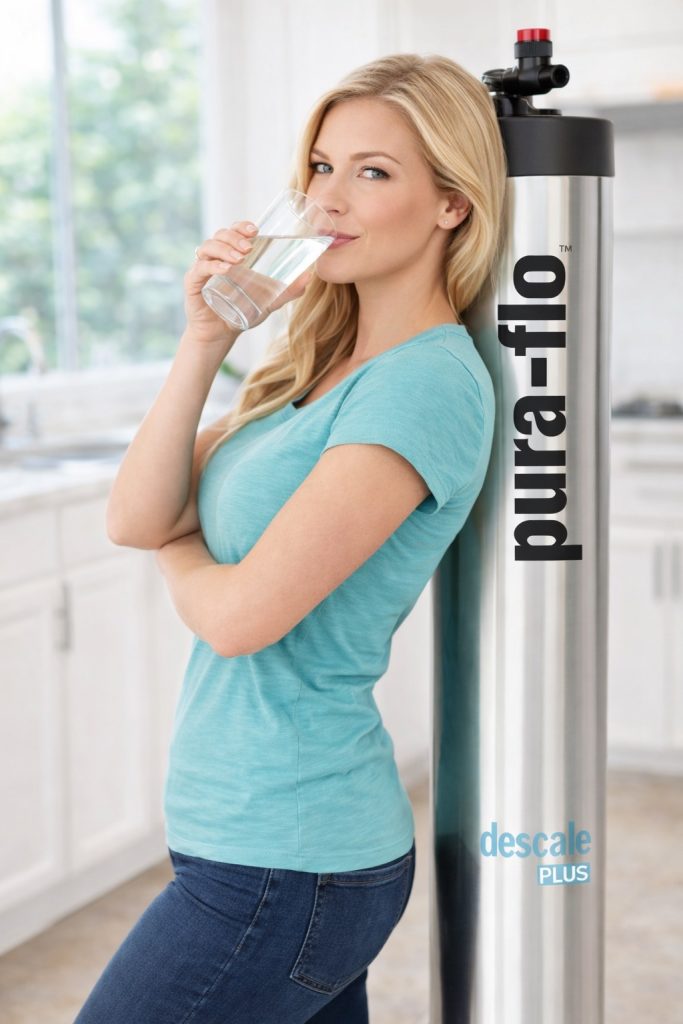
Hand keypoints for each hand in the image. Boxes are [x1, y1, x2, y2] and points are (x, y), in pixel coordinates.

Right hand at [186, 222, 315, 341]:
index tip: (255, 230)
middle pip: (220, 235)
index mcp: (230, 255)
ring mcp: (202, 269)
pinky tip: (225, 270)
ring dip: (224, 249)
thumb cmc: (241, 313)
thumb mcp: (268, 301)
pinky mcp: (192, 283)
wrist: (220, 335)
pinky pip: (200, 268)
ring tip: (239, 259)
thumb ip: (287, 290)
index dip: (242, 226)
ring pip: (208, 247)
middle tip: (250, 247)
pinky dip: (212, 266)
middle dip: (235, 237)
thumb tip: (309, 277)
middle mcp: (214, 258)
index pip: (233, 231)